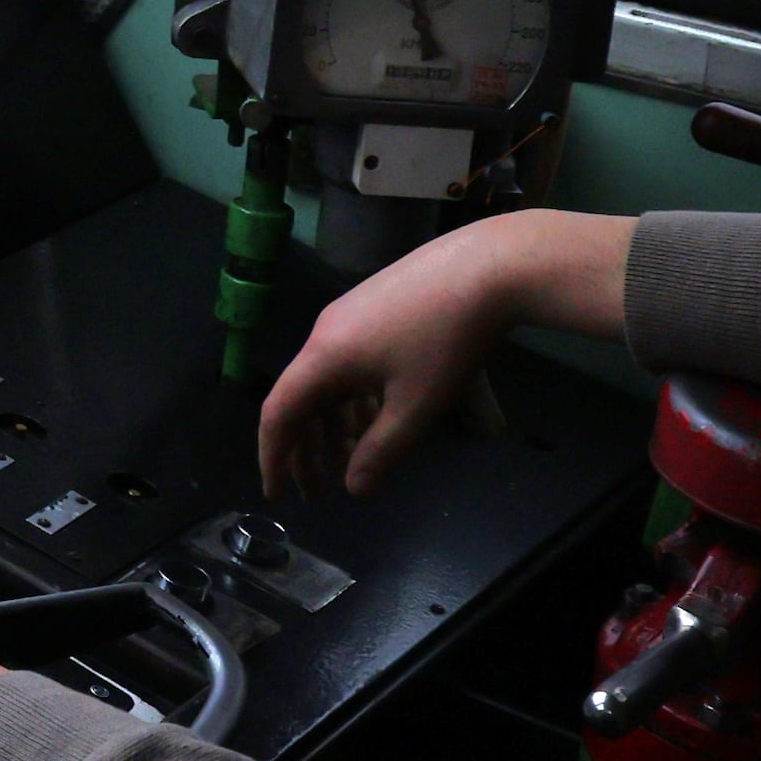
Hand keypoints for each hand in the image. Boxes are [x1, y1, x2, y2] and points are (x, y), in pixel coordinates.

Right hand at [255, 206, 630, 501]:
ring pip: (328, 382)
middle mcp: (326, 333)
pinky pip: (349, 364)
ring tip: (350, 461)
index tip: (277, 494)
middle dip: (306, 451)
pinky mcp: (375, 306)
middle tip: (319, 493)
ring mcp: (350, 316)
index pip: (278, 413)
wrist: (487, 266)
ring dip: (333, 426)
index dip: (274, 457)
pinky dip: (354, 399)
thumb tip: (354, 487)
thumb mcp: (415, 407)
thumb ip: (380, 452)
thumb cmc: (445, 341)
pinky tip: (377, 417)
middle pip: (301, 399)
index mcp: (324, 357)